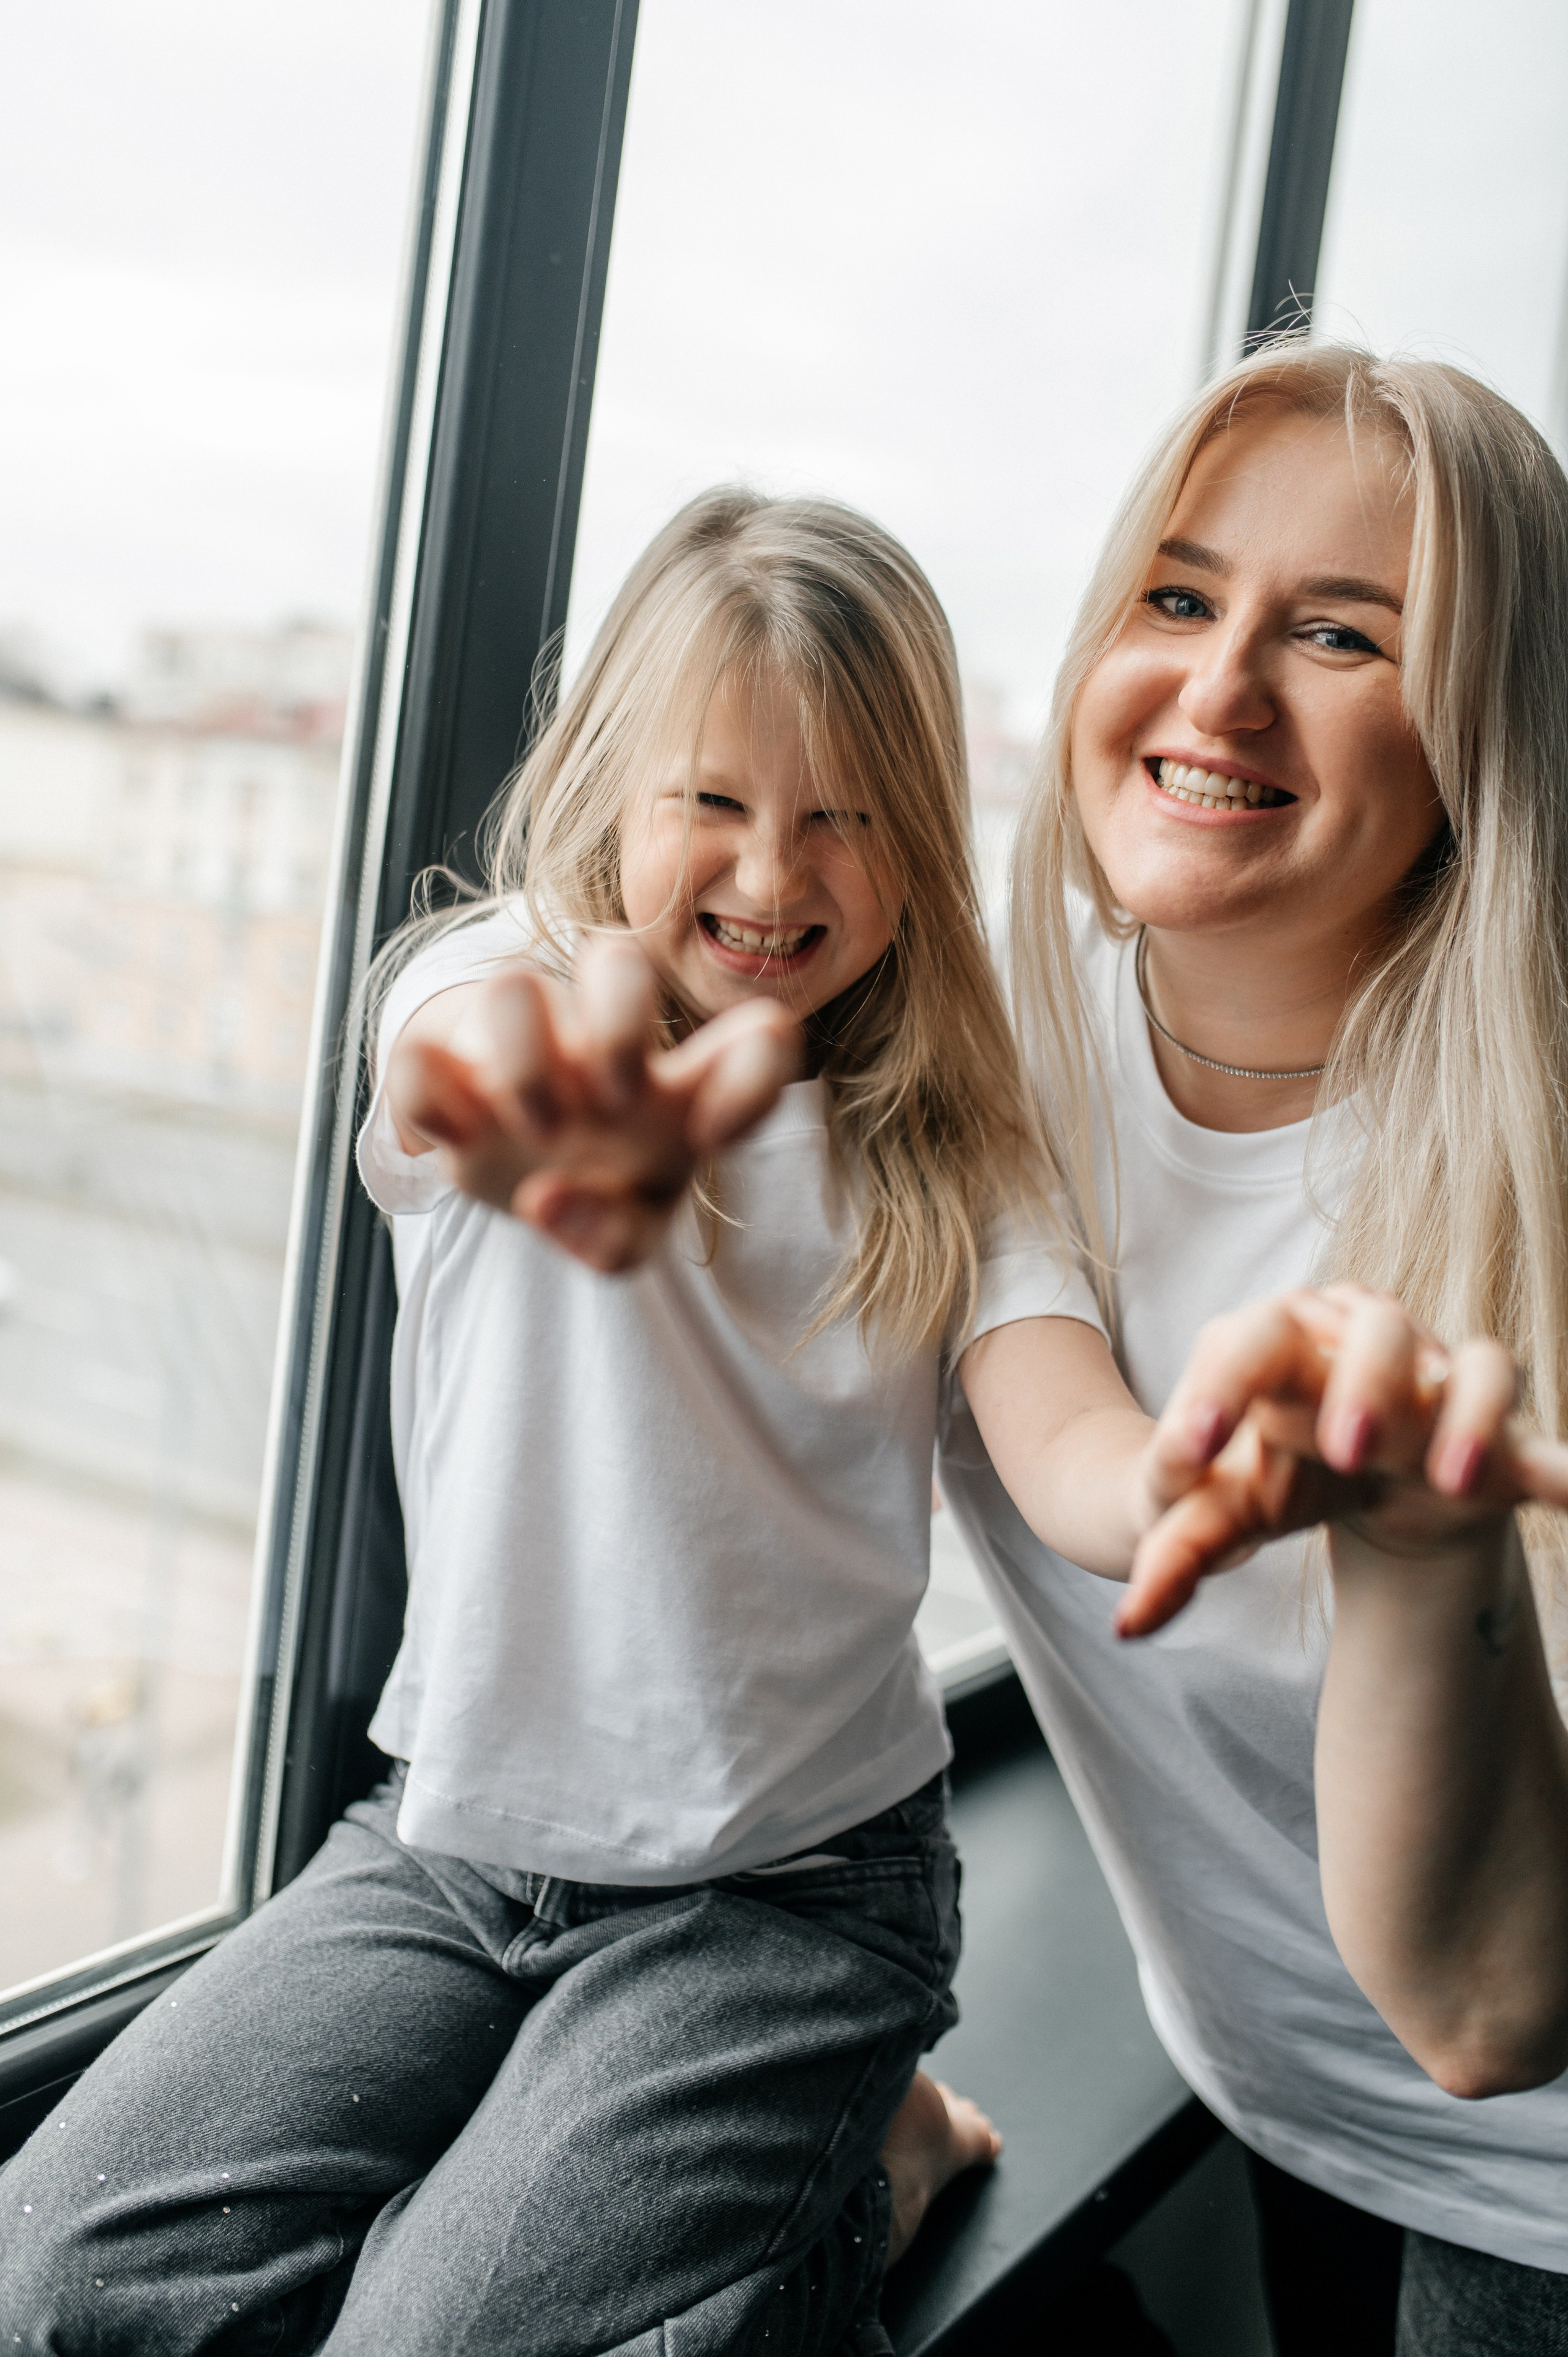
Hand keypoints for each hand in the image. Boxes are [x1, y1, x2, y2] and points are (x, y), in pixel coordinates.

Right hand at [384, 934, 801, 1270]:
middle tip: (615, 1105)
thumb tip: (545, 1197)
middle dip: (615, 1031)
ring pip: (511, 986)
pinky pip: (418, 1059)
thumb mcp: (628, 1234)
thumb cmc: (599, 1187)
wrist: (520, 1174)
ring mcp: (521, 1044)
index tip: (711, 1135)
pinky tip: (460, 1139)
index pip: (751, 1042)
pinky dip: (432, 1103)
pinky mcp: (445, 1069)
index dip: (749, 1073)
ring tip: (536, 1131)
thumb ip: (615, 1240)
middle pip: (618, 960)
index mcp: (678, 1087)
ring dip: (523, 1065)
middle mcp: (602, 1045)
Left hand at [1119, 1285, 1567, 1636]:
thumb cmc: (1266, 1475)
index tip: (1193, 1446)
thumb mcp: (1209, 1513)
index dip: (1224, 1381)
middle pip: (1375, 1327)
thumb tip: (1129, 1627)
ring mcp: (1440, 1380)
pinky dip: (1559, 1466)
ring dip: (1467, 1415)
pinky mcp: (1494, 1432)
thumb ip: (1171, 1558)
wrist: (1340, 1469)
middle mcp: (1368, 1343)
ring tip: (1449, 1480)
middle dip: (1365, 1382)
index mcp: (1284, 1343)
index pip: (1253, 1335)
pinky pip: (1537, 1440)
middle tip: (1346, 1450)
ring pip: (1472, 1365)